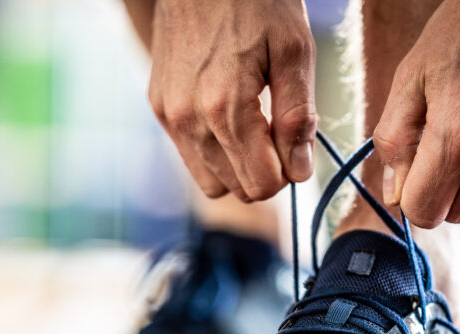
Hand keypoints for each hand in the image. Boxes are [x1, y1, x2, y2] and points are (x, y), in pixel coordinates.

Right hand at [148, 0, 317, 201]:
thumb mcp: (293, 52)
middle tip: (278, 133)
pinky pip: (189, 156)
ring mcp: (169, 115)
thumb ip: (298, 117)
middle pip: (237, 189)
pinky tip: (228, 115)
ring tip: (254, 126)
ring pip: (210, 182)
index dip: (288, 173)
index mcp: (226, 108)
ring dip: (237, 167)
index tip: (295, 144)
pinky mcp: (159, 106)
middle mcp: (189, 120)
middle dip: (264, 172)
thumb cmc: (257, 3)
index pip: (261, 185)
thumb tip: (300, 171)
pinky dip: (214, 150)